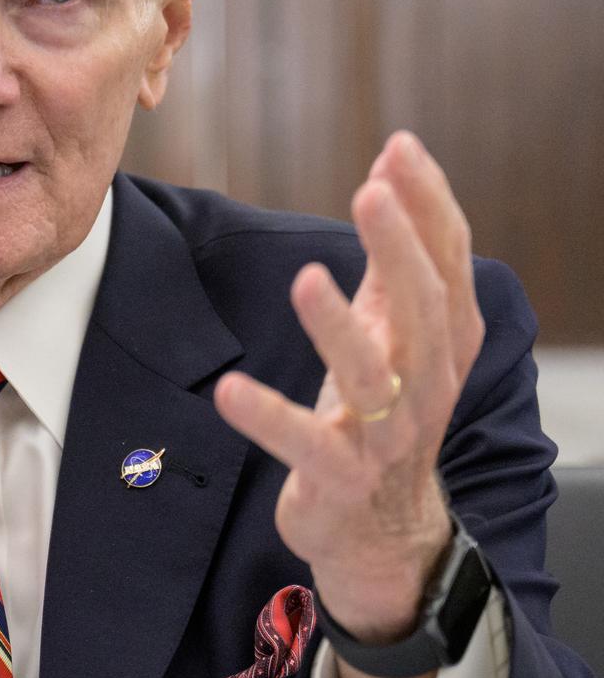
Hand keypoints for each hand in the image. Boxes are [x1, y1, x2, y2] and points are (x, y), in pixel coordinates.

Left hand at [214, 133, 483, 648]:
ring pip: (371, 378)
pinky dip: (268, 417)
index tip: (400, 148)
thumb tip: (389, 172)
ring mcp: (384, 437)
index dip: (429, 207)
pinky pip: (304, 445)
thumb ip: (395, 263)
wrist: (382, 529)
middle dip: (399, 250)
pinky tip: (229, 390)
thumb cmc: (384, 412)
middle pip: (422, 312)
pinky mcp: (337, 477)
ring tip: (308, 279)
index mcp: (442, 343)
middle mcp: (425, 385)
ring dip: (339, 327)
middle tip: (372, 193)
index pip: (448, 265)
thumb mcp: (397, 335)